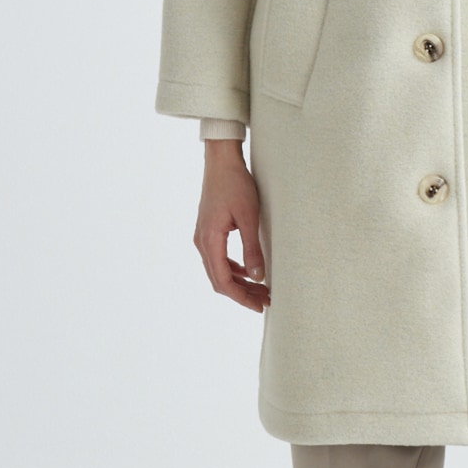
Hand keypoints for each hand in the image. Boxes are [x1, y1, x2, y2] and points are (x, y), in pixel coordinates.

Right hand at [193, 139, 270, 312]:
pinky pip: (218, 258)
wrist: (221, 161)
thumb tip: (258, 277)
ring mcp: (203, 236)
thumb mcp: (249, 217)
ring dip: (239, 282)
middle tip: (265, 300)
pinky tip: (249, 270)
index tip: (260, 305)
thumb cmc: (236, 184)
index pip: (223, 282)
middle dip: (242, 293)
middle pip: (219, 280)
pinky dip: (233, 268)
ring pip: (218, 270)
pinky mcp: (208, 230)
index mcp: (210, 241)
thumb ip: (252, 248)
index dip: (241, 297)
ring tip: (260, 289)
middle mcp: (202, 242)